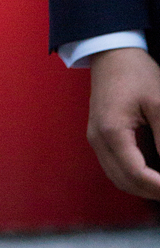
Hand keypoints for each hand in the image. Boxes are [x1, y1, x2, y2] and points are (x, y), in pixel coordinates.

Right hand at [88, 45, 159, 198]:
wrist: (112, 55)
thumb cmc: (136, 73)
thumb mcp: (159, 103)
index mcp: (111, 131)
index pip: (136, 174)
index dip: (158, 187)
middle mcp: (98, 139)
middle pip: (124, 182)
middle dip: (152, 192)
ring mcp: (95, 139)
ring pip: (117, 178)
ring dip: (142, 187)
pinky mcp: (97, 137)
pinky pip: (114, 167)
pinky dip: (132, 177)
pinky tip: (152, 174)